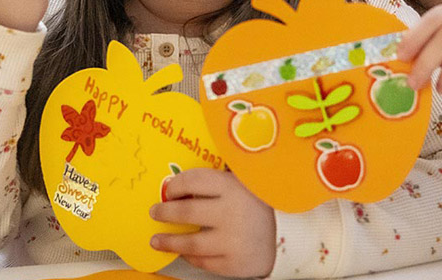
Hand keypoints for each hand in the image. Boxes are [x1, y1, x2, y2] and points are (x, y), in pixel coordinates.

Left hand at [149, 168, 275, 276]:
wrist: (286, 233)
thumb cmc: (256, 204)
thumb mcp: (242, 183)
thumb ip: (217, 180)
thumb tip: (179, 180)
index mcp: (233, 186)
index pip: (194, 181)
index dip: (176, 186)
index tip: (168, 190)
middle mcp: (232, 212)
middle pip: (187, 212)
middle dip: (166, 212)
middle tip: (155, 212)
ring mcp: (233, 240)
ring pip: (191, 242)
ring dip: (169, 241)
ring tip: (156, 240)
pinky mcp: (234, 262)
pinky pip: (203, 261)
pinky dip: (190, 256)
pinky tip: (183, 251)